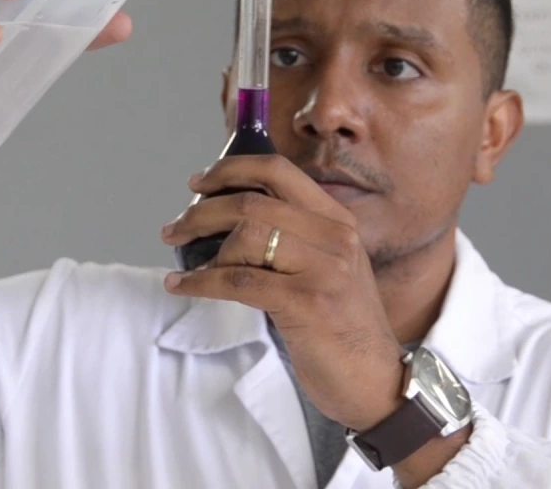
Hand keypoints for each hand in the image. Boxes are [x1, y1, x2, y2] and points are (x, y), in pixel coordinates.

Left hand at [159, 155, 406, 431]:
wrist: (376, 380)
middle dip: (201, 212)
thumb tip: (228, 217)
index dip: (231, 169)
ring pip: (245, 237)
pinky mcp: (308, 302)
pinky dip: (201, 282)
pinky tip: (182, 286)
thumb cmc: (342, 327)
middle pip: (253, 202)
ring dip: (202, 249)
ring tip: (183, 263)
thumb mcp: (330, 268)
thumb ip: (295, 238)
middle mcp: (335, 236)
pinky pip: (238, 281)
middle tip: (174, 229)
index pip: (279, 171)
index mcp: (338, 221)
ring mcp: (325, 268)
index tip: (198, 183)